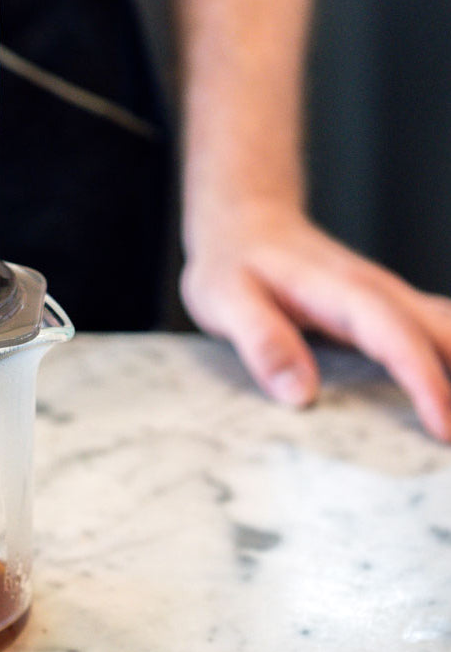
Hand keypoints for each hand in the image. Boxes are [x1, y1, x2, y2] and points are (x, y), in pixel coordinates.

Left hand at [180, 199, 450, 441]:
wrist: (244, 223)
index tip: (442, 427)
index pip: (395, 336)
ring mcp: (388, 299)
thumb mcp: (224, 299)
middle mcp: (377, 291)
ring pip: (447, 330)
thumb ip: (261, 341)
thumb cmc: (232, 263)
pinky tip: (450, 398)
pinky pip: (434, 335)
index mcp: (339, 290)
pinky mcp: (387, 311)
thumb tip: (300, 394)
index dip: (424, 381)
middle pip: (444, 331)